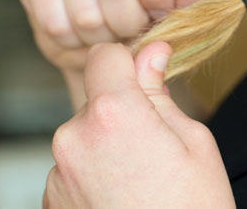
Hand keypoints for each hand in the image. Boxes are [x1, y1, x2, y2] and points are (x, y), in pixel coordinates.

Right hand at [18, 0, 224, 74]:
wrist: (119, 29)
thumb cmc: (159, 13)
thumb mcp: (186, 7)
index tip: (160, 14)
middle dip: (127, 23)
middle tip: (134, 29)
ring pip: (84, 8)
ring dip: (99, 36)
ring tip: (112, 32)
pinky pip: (53, 18)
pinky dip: (70, 40)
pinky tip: (85, 32)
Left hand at [43, 42, 235, 208]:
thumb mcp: (194, 143)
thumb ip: (161, 92)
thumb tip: (152, 53)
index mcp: (112, 114)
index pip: (105, 55)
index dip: (129, 62)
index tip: (147, 78)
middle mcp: (74, 140)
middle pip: (96, 100)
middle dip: (122, 111)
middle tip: (157, 149)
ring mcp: (58, 176)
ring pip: (85, 136)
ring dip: (107, 147)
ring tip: (142, 183)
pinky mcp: (52, 204)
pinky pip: (74, 170)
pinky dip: (94, 177)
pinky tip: (124, 201)